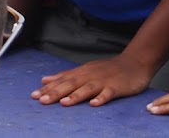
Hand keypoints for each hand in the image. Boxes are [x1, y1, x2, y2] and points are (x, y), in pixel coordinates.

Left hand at [31, 56, 150, 106]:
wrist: (134, 63)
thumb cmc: (108, 69)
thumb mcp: (84, 70)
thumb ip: (65, 75)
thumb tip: (44, 79)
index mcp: (81, 72)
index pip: (62, 80)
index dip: (48, 88)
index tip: (34, 96)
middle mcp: (90, 75)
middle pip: (71, 84)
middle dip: (56, 92)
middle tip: (42, 101)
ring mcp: (103, 81)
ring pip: (87, 88)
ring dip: (76, 95)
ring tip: (64, 103)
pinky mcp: (116, 87)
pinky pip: (108, 93)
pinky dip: (101, 98)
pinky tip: (95, 104)